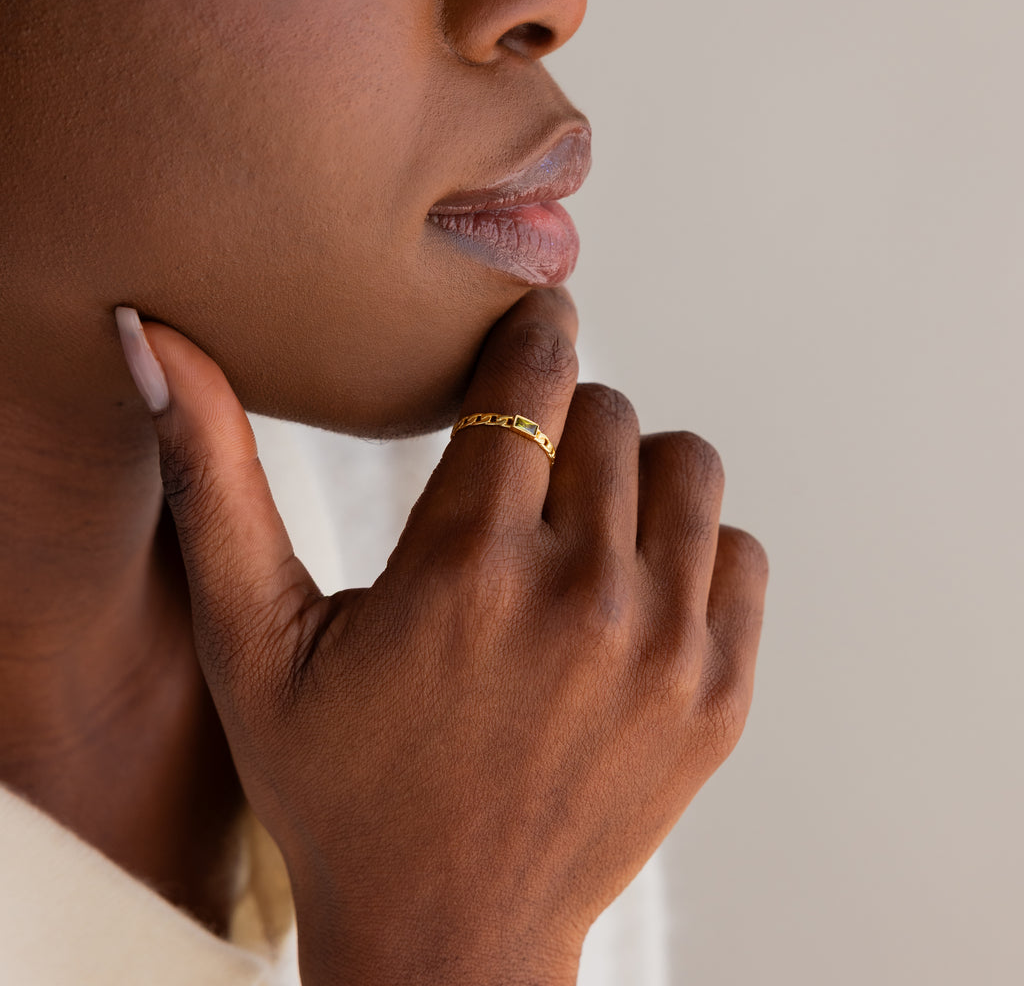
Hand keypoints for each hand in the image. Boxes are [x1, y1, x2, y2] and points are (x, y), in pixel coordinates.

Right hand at [124, 289, 766, 985]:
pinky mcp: (719, 696)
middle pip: (613, 415)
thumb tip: (155, 337)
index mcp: (466, 563)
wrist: (449, 935)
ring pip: (690, 467)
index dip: (533, 335)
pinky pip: (741, 555)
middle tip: (530, 466)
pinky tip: (632, 591)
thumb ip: (213, 479)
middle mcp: (582, 596)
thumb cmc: (338, 786)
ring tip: (584, 521)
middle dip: (568, 421)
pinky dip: (694, 551)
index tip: (534, 324)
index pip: (533, 376)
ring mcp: (666, 648)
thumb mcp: (252, 641)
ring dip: (638, 474)